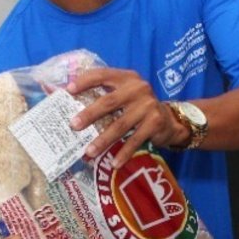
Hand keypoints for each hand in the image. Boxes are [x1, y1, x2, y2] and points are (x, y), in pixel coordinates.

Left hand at [66, 66, 182, 167]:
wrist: (170, 120)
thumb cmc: (138, 107)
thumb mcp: (124, 95)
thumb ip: (105, 95)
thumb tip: (69, 101)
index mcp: (126, 77)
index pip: (102, 74)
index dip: (85, 81)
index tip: (68, 91)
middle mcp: (138, 88)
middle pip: (109, 102)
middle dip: (89, 114)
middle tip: (73, 126)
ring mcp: (148, 105)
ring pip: (120, 125)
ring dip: (103, 140)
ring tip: (89, 152)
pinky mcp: (155, 122)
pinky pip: (135, 140)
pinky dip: (124, 153)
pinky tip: (115, 163)